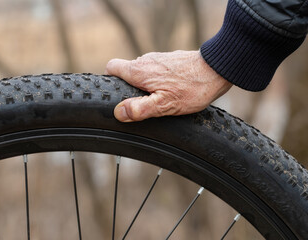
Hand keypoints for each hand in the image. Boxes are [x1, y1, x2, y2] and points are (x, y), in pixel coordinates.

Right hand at [105, 50, 232, 121]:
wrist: (217, 69)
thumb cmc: (192, 88)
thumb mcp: (164, 104)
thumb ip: (139, 109)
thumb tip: (119, 113)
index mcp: (139, 71)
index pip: (111, 67)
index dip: (111, 81)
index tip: (119, 95)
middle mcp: (146, 60)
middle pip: (126, 72)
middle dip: (130, 88)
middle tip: (144, 104)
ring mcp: (158, 59)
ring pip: (142, 72)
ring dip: (146, 85)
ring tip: (161, 98)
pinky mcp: (170, 60)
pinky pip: (156, 71)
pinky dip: (158, 81)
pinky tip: (172, 90)